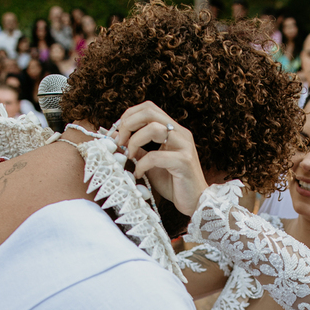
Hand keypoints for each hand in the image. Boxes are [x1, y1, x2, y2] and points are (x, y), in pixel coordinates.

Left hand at [113, 101, 206, 215]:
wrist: (194, 201)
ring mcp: (184, 146)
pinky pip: (156, 156)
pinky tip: (138, 173)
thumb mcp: (149, 162)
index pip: (149, 108)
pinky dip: (142, 164)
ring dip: (134, 141)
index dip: (129, 116)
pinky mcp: (184, 162)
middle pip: (150, 112)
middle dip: (128, 124)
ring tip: (129, 156)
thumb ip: (136, 148)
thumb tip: (114, 135)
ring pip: (154, 128)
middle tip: (120, 142)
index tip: (118, 133)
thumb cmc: (173, 182)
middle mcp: (180, 133)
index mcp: (173, 130)